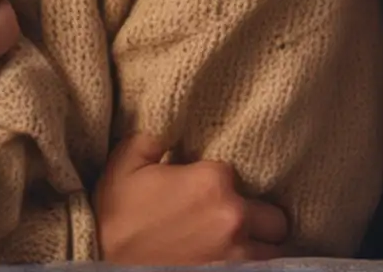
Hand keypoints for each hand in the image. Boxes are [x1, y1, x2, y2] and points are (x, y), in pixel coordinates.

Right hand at [95, 131, 289, 263]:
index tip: (203, 193)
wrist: (105, 265)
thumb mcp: (124, 165)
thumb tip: (170, 125)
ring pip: (277, 248)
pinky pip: (266, 270)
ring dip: (262, 245)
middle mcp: (234, 216)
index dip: (221, 183)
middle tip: (233, 220)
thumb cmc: (116, 220)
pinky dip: (257, 264)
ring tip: (242, 244)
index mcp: (211, 182)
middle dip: (257, 217)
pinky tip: (240, 259)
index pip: (236, 174)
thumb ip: (154, 138)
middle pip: (274, 217)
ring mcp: (239, 254)